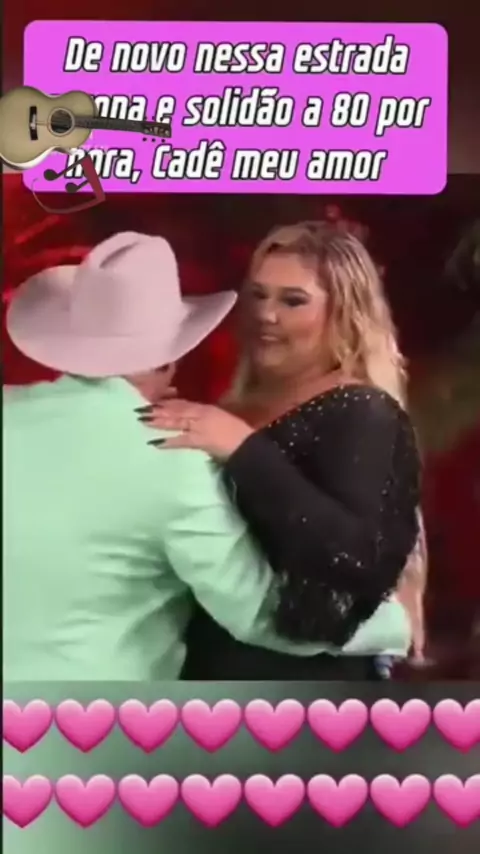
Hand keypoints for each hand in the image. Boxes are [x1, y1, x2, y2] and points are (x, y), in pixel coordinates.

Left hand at [137, 399, 253, 460]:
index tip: (153, 401)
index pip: (184, 404)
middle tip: (140, 409)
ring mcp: (200, 426)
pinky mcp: (200, 440)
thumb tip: (190, 420)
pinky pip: (181, 440)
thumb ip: (205, 416)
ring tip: (143, 420)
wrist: (247, 446)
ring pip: (176, 421)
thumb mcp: (221, 419)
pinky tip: (154, 443)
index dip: (168, 402)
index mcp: (207, 408)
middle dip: (159, 409)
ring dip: (159, 420)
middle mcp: (201, 414)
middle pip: (176, 410)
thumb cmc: (237, 433)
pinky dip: (168, 441)